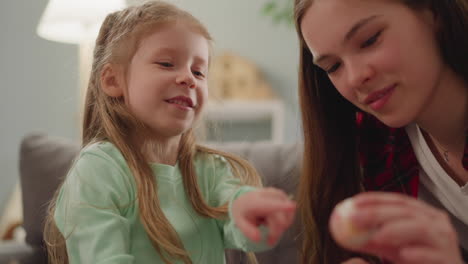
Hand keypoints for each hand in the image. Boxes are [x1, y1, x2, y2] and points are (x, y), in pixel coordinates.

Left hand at [231, 187, 295, 244]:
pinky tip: (274, 221)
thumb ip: (248, 231)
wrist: (244, 200)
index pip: (269, 204)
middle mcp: (268, 195)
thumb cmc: (243, 212)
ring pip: (287, 216)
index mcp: (255, 201)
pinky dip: (284, 222)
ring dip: (281, 228)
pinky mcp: (283, 196)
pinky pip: (290, 214)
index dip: (281, 206)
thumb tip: (258, 239)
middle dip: (276, 232)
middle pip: (280, 218)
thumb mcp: (239, 222)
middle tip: (269, 242)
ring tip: (269, 228)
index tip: (292, 206)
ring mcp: (277, 194)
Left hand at [330, 192, 463, 263]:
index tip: (353, 202)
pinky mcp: (449, 260)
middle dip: (378, 213)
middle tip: (355, 218)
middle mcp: (436, 222)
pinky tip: (403, 254)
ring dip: (395, 230)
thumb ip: (370, 237)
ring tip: (376, 236)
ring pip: (420, 228)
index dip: (375, 199)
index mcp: (422, 213)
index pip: (397, 200)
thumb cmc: (414, 260)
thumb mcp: (389, 246)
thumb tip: (343, 227)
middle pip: (405, 211)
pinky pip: (433, 255)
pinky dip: (418, 253)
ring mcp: (445, 240)